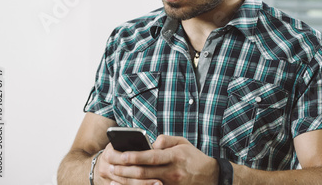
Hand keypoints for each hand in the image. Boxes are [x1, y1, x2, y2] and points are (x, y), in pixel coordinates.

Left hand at [96, 135, 218, 184]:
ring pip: (144, 184)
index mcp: (175, 157)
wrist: (209, 176)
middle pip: (144, 172)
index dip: (135, 156)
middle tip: (112, 166)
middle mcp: (172, 172)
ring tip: (114, 175)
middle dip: (125, 169)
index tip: (122, 154)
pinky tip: (126, 184)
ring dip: (127, 181)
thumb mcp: (182, 142)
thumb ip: (165, 140)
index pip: (151, 157)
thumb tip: (150, 143)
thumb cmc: (193, 157)